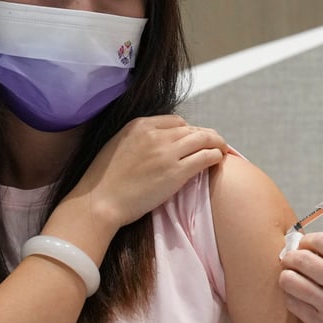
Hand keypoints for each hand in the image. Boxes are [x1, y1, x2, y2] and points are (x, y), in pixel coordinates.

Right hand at [68, 115, 227, 229]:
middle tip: (215, 144)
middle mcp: (155, 134)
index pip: (176, 121)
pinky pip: (205, 157)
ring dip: (216, 143)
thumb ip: (140, 139)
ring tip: (222, 150)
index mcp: (139, 125)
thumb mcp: (119, 145)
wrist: (100, 202)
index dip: (188, 130)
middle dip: (206, 136)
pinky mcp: (176, 172)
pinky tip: (219, 159)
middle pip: (192, 129)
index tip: (193, 141)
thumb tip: (159, 142)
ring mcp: (167, 152)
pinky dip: (216, 156)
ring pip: (203, 139)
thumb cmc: (105, 181)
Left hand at [279, 231, 322, 322]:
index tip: (303, 247)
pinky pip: (293, 304)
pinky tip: (299, 299)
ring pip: (290, 281)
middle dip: (291, 257)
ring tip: (292, 281)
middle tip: (291, 262)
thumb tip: (308, 249)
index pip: (321, 240)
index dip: (306, 241)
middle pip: (301, 258)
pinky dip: (291, 298)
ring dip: (287, 278)